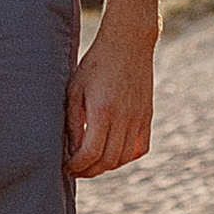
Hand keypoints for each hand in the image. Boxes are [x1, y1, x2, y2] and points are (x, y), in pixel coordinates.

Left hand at [66, 26, 153, 177]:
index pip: (91, 153)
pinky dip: (127, 157)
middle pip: (108, 161)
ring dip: (107, 166)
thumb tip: (73, 151)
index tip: (66, 166)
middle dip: (89, 171)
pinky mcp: (147, 116)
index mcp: (102, 110)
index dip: (77, 166)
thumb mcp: (75, 89)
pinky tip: (113, 153)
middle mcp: (124, 117)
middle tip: (76, 169)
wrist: (128, 43)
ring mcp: (139, 118)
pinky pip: (141, 148)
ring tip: (92, 162)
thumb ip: (74, 122)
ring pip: (124, 158)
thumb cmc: (95, 64)